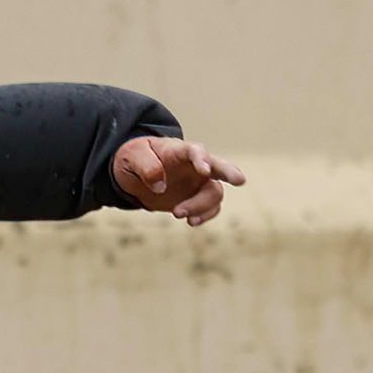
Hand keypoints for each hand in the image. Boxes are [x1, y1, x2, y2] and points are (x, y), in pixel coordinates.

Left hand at [112, 137, 246, 226]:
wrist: (134, 175)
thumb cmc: (135, 159)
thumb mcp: (132, 158)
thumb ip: (146, 166)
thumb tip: (159, 185)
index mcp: (180, 150)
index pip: (195, 150)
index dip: (201, 159)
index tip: (204, 170)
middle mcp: (195, 165)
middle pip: (219, 167)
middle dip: (230, 172)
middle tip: (240, 180)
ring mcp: (199, 183)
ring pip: (214, 194)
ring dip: (201, 207)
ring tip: (178, 214)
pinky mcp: (196, 199)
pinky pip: (210, 209)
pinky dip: (204, 216)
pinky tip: (191, 222)